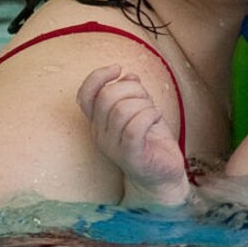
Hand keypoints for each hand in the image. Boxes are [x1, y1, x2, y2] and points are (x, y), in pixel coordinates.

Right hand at [76, 65, 189, 206]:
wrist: (163, 177)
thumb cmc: (151, 142)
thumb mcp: (140, 111)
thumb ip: (131, 94)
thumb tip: (128, 76)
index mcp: (98, 123)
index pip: (84, 95)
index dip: (97, 77)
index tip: (117, 68)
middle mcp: (101, 135)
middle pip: (107, 97)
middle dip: (131, 89)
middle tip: (146, 99)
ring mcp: (114, 147)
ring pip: (122, 110)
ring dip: (144, 103)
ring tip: (154, 112)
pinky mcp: (132, 156)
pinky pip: (134, 128)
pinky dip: (149, 114)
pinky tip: (158, 116)